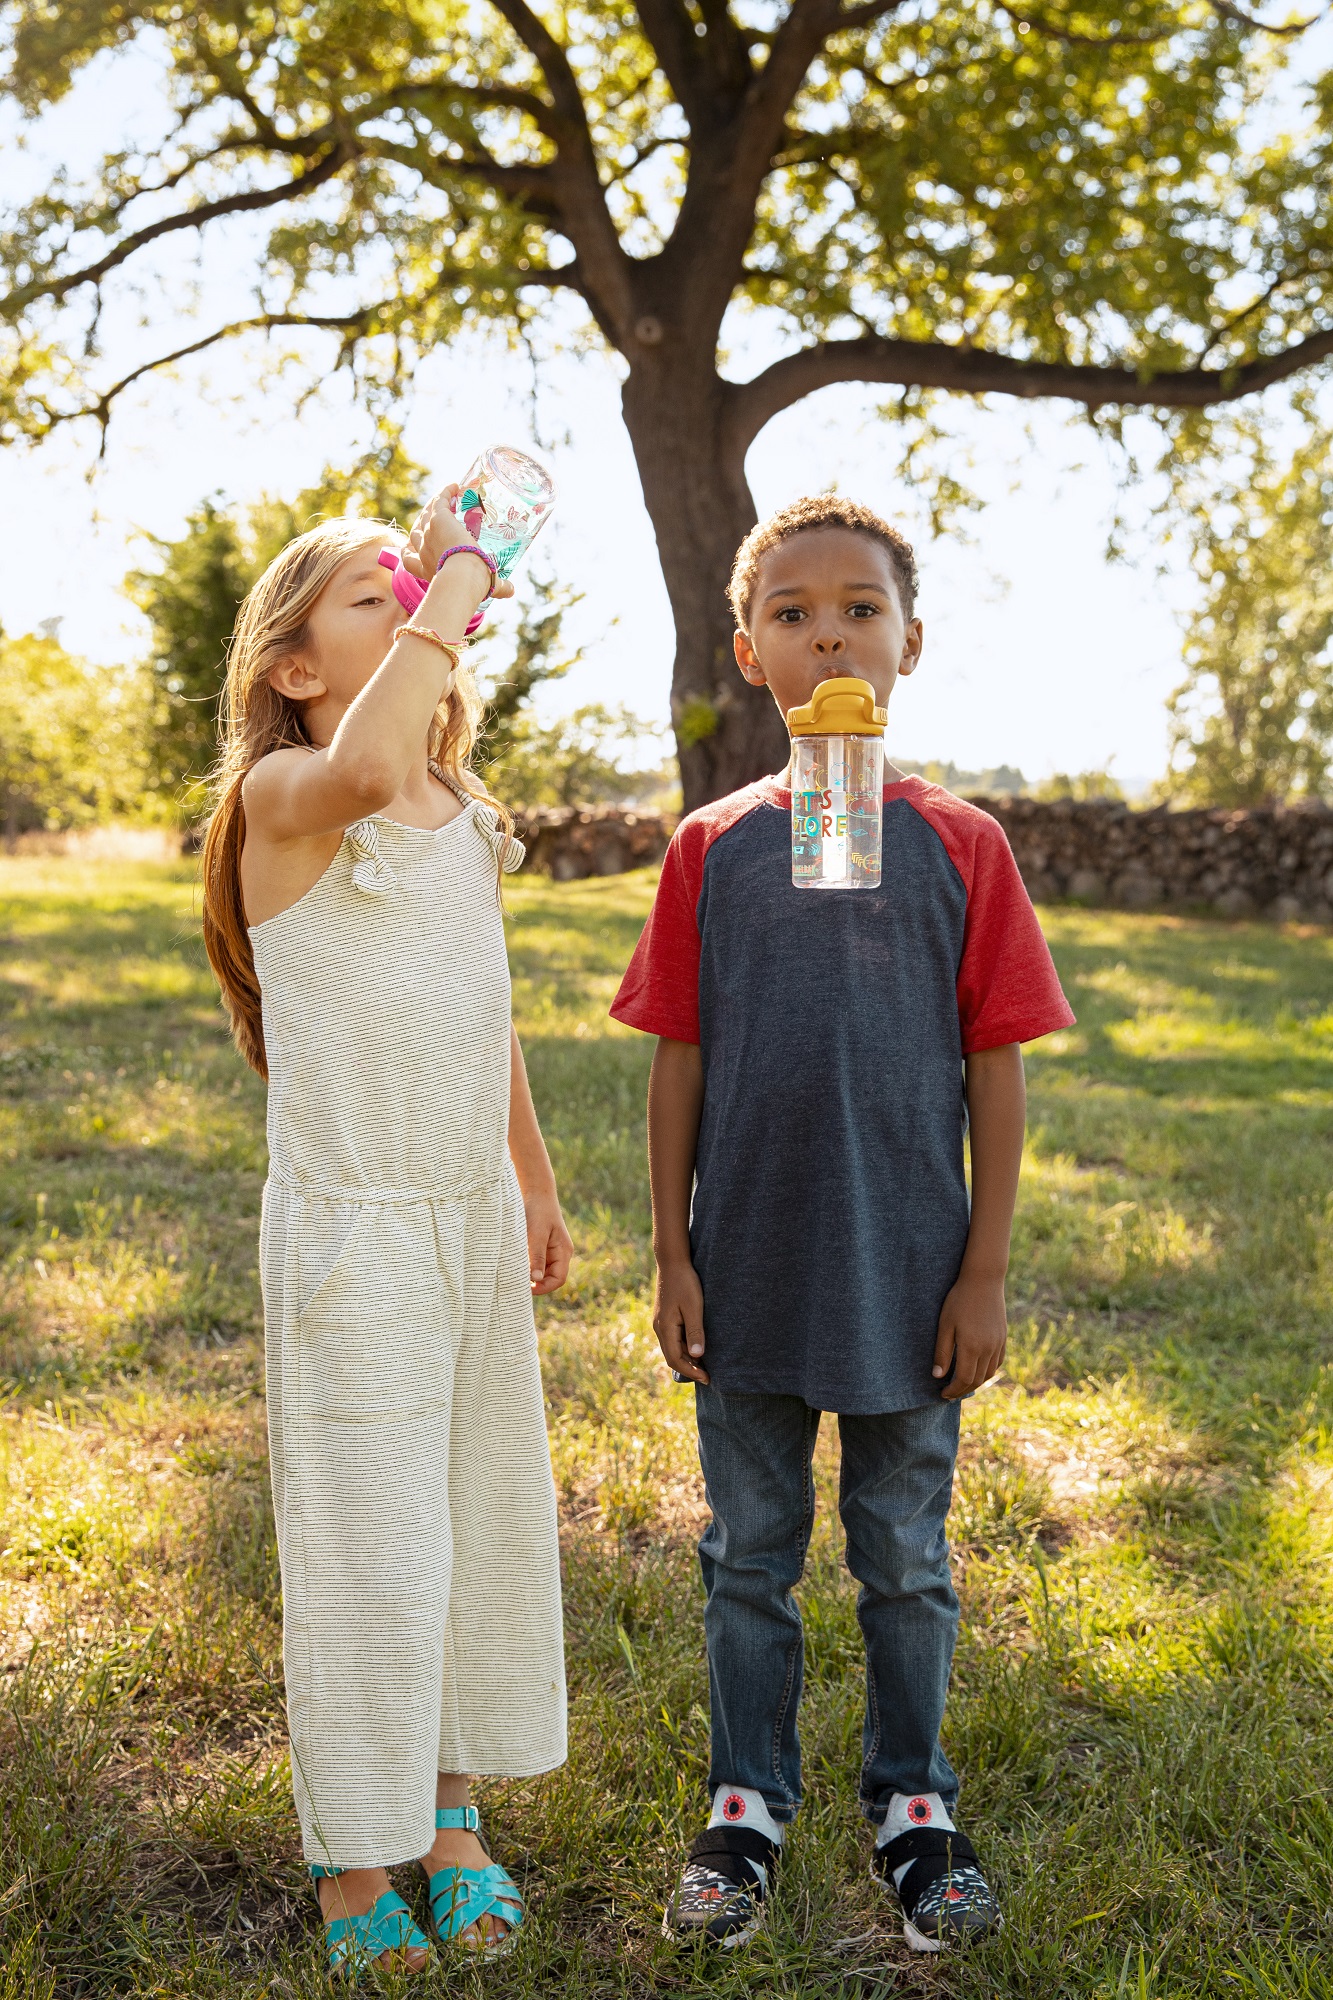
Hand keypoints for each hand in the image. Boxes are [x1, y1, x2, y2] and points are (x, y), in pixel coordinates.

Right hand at [401, 483, 514, 597]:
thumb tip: (511, 590)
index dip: (410, 550)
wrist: (464, 576)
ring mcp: (429, 534)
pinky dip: (445, 493)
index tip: (412, 546)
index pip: (409, 559)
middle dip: (423, 524)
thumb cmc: (471, 585)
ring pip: (426, 515)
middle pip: (416, 533)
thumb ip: (499, 588)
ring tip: (447, 499)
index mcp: (427, 568)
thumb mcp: (484, 586)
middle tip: (436, 517)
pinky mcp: (438, 520)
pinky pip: (439, 501)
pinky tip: (454, 486)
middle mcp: (423, 551)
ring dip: (434, 505)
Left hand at [523, 1187, 571, 1294]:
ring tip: (514, 1271)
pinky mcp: (541, 1245)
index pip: (558, 1279)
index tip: (526, 1288)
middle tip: (516, 1282)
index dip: (544, 1287)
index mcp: (563, 1251)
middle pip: (549, 1277)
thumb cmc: (538, 1210)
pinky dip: (526, 1264)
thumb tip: (536, 1279)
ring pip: (541, 1270)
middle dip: (535, 1282)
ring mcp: (550, 1249)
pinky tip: (514, 1261)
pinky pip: (535, 1261)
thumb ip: (537, 1256)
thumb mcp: (536, 1234)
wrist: (535, 1191)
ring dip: (529, 1273)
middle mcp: (559, 1253)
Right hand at [653, 1256, 707, 1383]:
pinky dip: (683, 1348)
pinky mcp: (665, 1317)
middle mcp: (659, 1328)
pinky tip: (696, 1348)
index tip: (707, 1378)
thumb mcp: (694, 1307)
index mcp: (665, 1327)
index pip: (675, 1359)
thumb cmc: (685, 1283)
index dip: (691, 1371)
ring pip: (672, 1348)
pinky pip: (673, 1339)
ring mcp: (661, 1322)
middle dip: (689, 1369)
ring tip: (704, 1366)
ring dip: (686, 1359)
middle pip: (672, 1356)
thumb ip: (695, 1332)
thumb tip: (697, 1356)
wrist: (672, 1262)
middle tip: (708, 1376)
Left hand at [932, 1272, 1006, 1400]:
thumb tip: (938, 1376)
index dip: (953, 1390)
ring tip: (962, 1384)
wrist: (984, 1280)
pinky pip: (998, 1362)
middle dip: (962, 1390)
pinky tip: (978, 1370)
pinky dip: (987, 1371)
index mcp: (972, 1347)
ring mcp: (998, 1344)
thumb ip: (942, 1352)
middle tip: (950, 1393)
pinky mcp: (1003, 1337)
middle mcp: (988, 1349)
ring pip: (989, 1373)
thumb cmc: (959, 1300)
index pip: (963, 1379)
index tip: (943, 1394)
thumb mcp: (945, 1325)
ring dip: (975, 1382)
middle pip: (977, 1380)